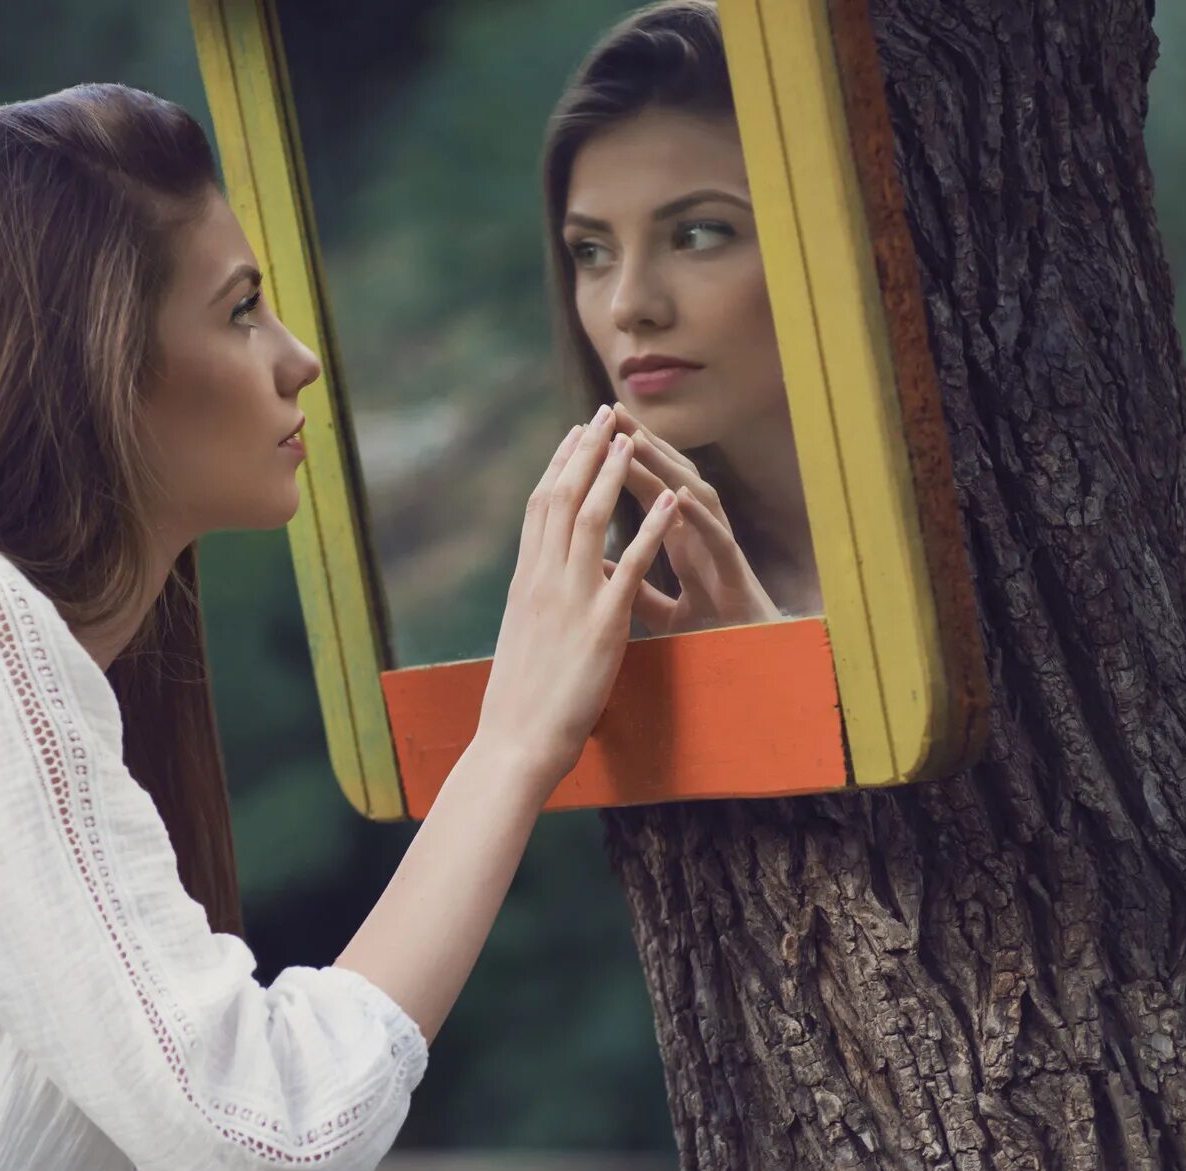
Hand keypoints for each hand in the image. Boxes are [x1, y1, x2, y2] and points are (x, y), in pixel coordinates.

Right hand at [474, 405, 680, 791]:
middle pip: (563, 499)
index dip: (559, 466)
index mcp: (525, 583)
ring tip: (631, 437)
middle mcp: (543, 581)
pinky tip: (671, 501)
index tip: (574, 434)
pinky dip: (653, 529)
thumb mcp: (522, 640)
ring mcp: (571, 600)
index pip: (540, 509)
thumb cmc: (517, 704)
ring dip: (613, 473)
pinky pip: (631, 566)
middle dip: (584, 452)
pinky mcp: (602, 625)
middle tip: (603, 412)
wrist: (514, 743)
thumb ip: (534, 605)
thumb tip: (538, 584)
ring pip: (591, 519)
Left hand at [602, 403, 781, 632]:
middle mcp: (700, 536)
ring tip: (637, 440)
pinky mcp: (736, 575)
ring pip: (697, 497)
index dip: (621, 463)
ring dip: (668, 468)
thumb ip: (630, 583)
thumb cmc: (710, 632)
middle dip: (643, 445)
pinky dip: (701, 517)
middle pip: (670, 481)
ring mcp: (718, 551)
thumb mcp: (657, 609)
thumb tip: (592, 564)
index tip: (591, 435)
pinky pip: (719, 540)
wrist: (747, 665)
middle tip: (612, 412)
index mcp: (679, 541)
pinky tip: (682, 497)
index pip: (648, 491)